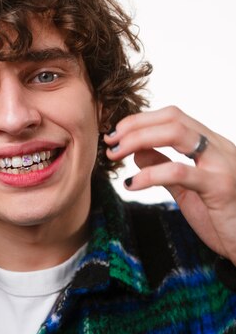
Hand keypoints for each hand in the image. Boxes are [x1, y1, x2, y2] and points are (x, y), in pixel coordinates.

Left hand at [104, 105, 235, 264]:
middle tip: (110, 142)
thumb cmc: (222, 217)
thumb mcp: (187, 188)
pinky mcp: (220, 187)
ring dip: (138, 140)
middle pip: (172, 118)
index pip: (173, 116)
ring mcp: (221, 164)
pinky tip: (132, 184)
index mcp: (212, 145)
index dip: (140, 120)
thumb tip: (137, 151)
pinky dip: (149, 174)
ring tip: (116, 155)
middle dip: (135, 126)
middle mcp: (218, 148)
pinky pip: (178, 172)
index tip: (116, 133)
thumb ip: (164, 166)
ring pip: (176, 134)